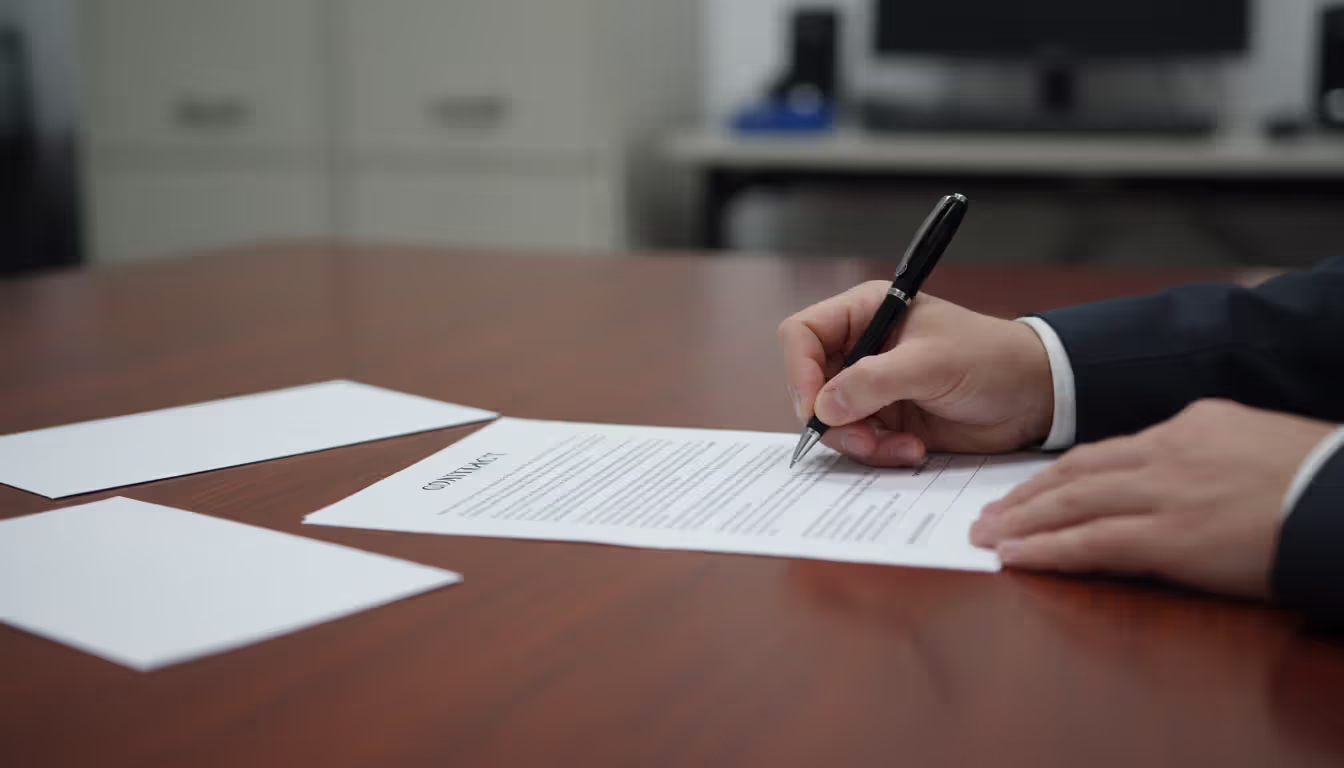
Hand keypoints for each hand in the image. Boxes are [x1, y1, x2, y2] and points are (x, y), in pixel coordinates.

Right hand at [778, 285, 1054, 465]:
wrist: (1034, 397)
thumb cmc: (990, 360)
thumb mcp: (931, 364)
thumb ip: (874, 382)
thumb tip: (822, 408)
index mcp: (865, 313)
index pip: (803, 335)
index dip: (800, 370)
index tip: (815, 408)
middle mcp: (860, 347)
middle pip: (811, 385)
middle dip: (833, 419)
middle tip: (864, 438)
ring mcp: (870, 387)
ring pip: (831, 421)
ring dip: (861, 442)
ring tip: (902, 447)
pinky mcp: (885, 420)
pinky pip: (858, 442)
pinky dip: (880, 453)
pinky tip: (913, 450)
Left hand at [971, 399, 1336, 598]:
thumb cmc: (1318, 476)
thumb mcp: (1253, 441)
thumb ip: (1206, 450)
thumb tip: (1178, 470)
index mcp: (1191, 424)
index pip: (1107, 450)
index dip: (1061, 473)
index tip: (1032, 488)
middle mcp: (1168, 450)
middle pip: (1076, 472)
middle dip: (1026, 495)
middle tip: (988, 512)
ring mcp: (1166, 492)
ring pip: (1072, 503)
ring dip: (1022, 520)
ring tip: (988, 535)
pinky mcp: (1171, 537)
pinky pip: (1091, 542)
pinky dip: (1047, 549)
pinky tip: (1016, 557)